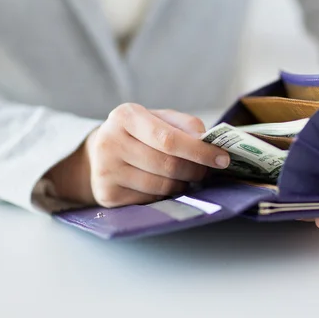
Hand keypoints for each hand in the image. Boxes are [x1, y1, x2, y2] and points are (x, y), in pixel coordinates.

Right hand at [48, 104, 230, 206]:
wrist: (96, 154)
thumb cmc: (136, 134)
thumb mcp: (156, 119)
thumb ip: (184, 125)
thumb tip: (207, 139)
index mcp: (125, 116)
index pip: (168, 138)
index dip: (199, 151)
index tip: (222, 158)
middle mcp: (110, 142)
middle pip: (168, 165)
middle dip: (195, 170)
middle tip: (205, 171)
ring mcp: (106, 171)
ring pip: (161, 186)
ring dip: (182, 184)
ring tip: (184, 178)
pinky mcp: (108, 194)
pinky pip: (151, 200)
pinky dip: (165, 195)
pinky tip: (163, 185)